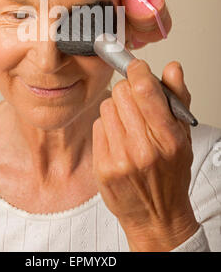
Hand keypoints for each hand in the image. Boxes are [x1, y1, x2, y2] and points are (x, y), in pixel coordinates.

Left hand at [92, 59, 199, 250]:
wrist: (156, 216)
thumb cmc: (170, 174)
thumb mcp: (184, 135)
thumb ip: (178, 98)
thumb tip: (172, 67)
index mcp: (168, 138)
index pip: (145, 91)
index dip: (138, 71)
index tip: (137, 68)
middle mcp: (144, 149)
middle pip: (121, 93)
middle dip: (128, 90)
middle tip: (135, 101)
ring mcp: (120, 159)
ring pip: (107, 106)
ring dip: (116, 108)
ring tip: (128, 124)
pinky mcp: (102, 166)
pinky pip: (97, 125)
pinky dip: (107, 126)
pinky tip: (118, 139)